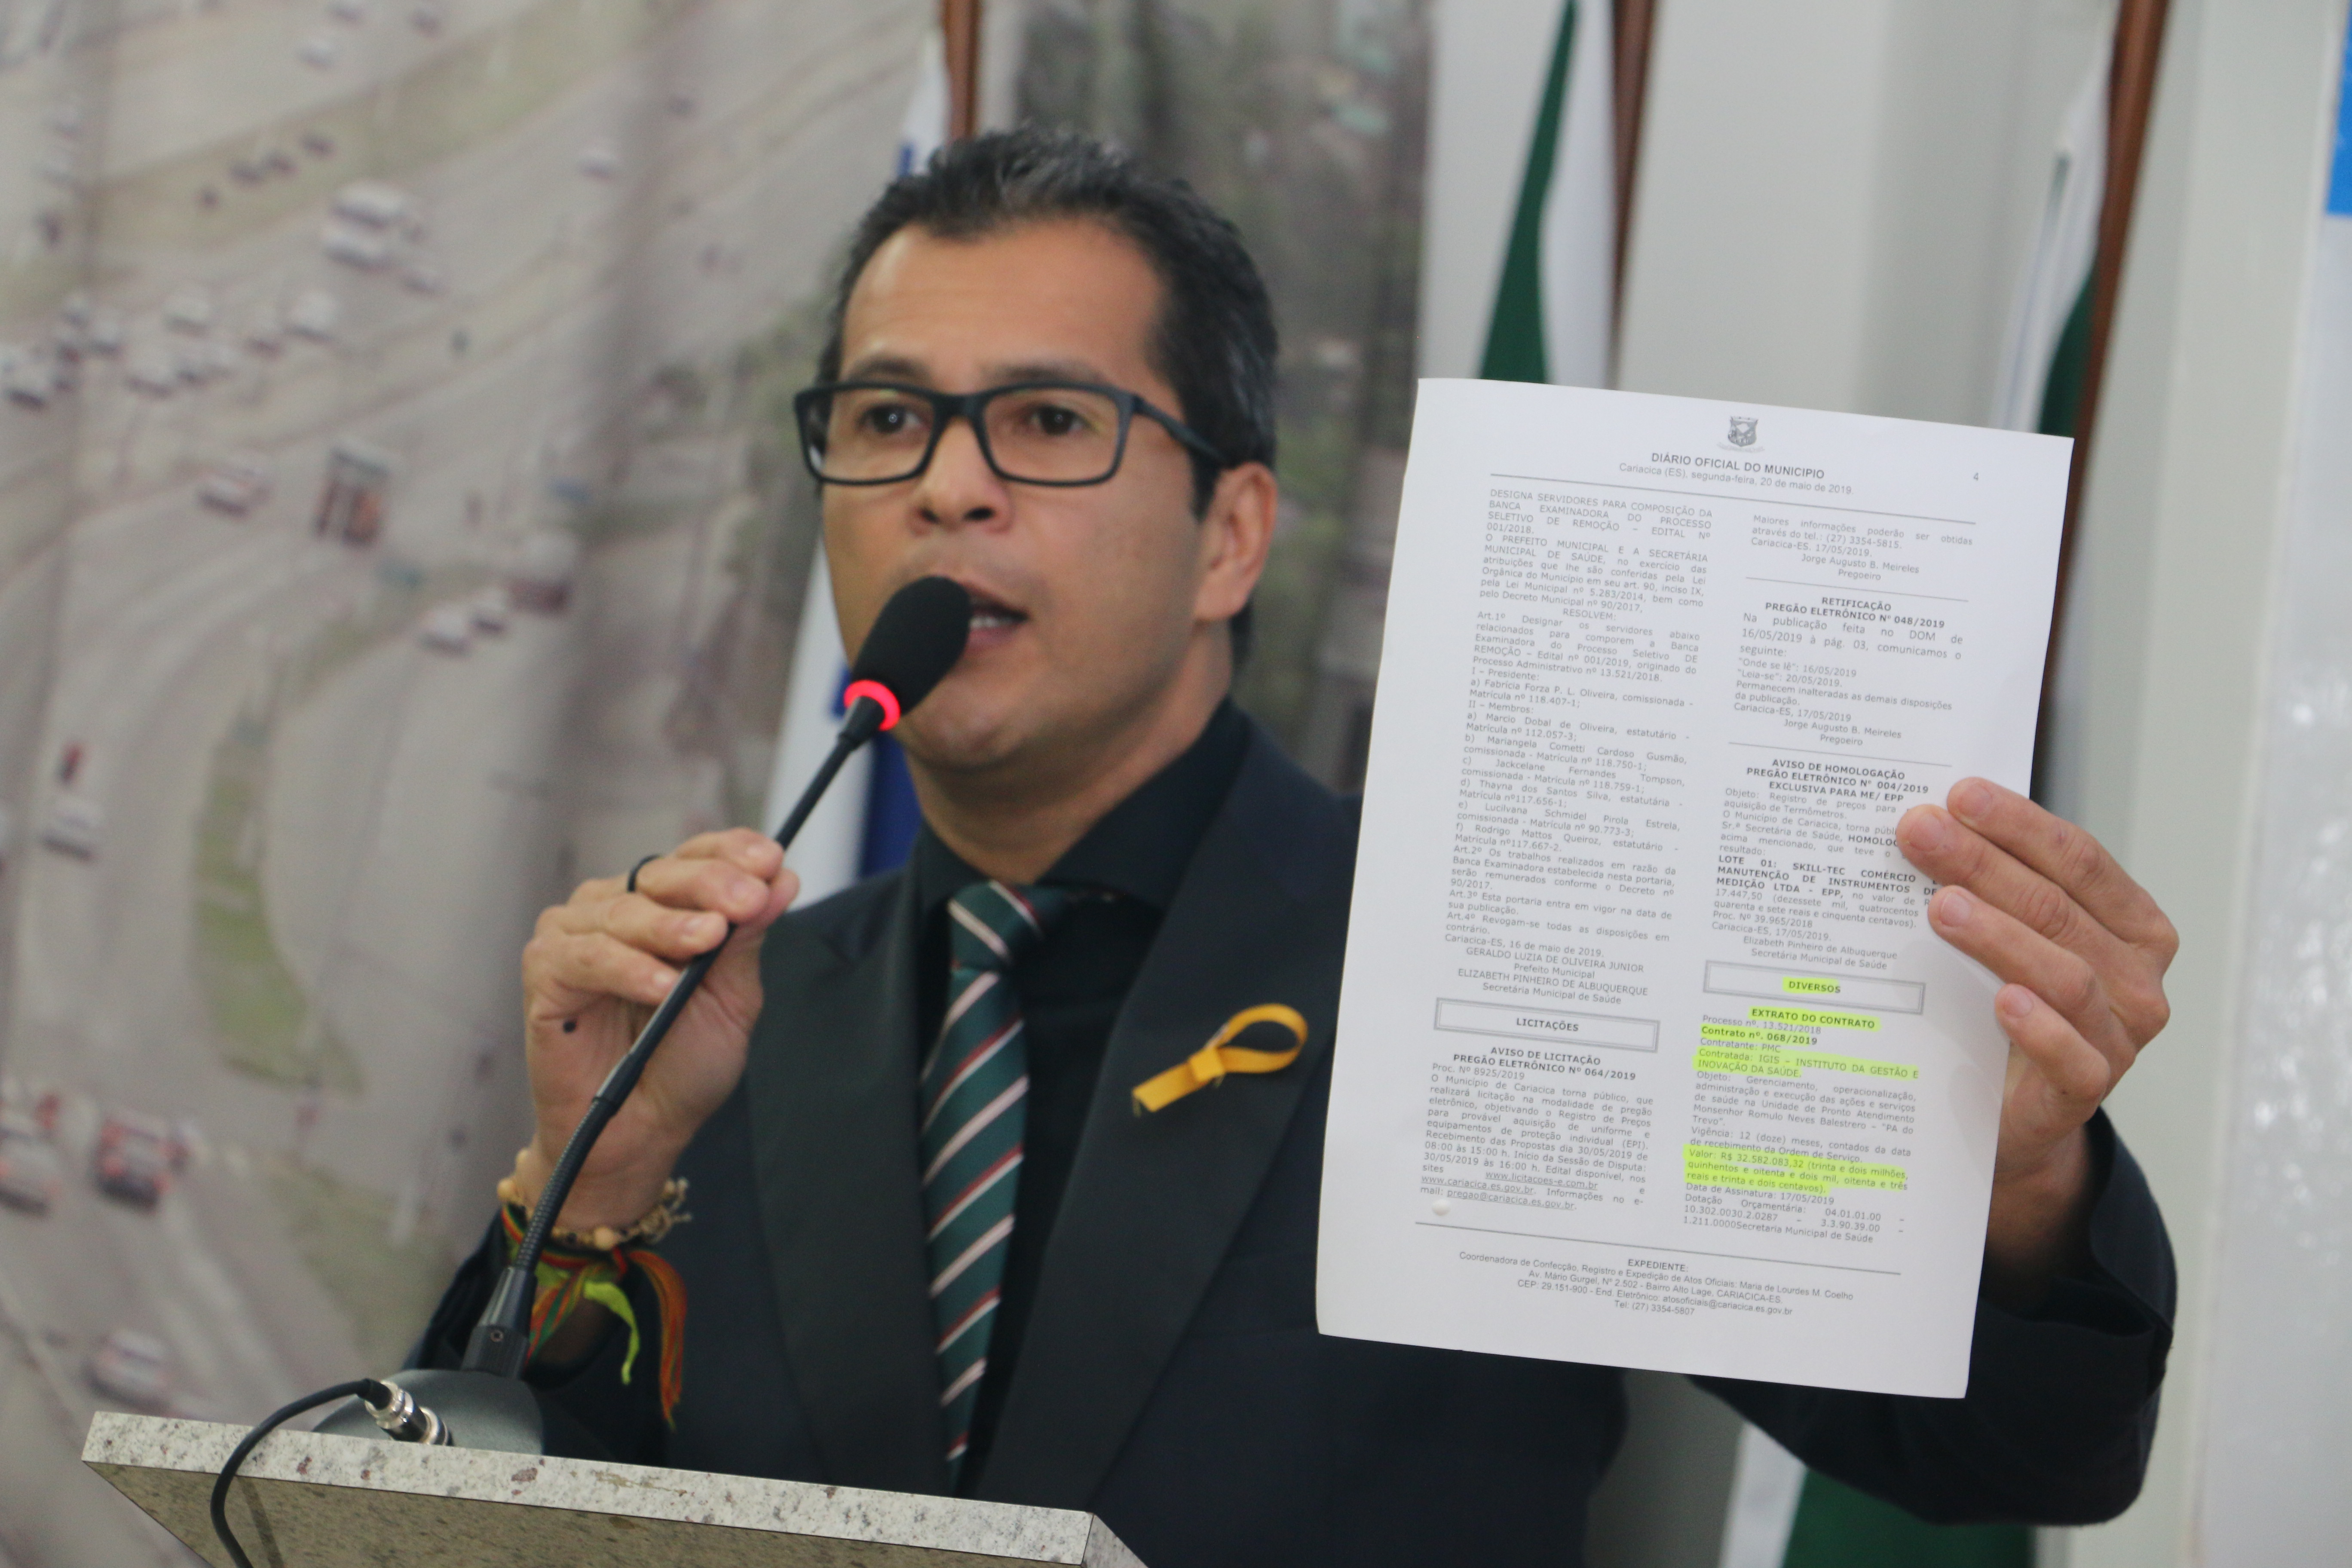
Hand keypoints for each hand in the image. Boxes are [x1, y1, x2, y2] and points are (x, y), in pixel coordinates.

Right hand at [516, 829, 796, 1231]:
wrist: (641, 1131)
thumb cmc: (682, 1064)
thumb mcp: (731, 997)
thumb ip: (747, 938)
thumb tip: (782, 879)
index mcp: (665, 905)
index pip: (696, 856)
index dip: (732, 852)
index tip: (771, 860)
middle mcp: (616, 908)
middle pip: (661, 874)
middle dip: (711, 885)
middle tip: (748, 901)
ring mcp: (575, 935)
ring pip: (624, 912)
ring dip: (670, 926)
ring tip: (707, 941)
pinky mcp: (545, 973)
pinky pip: (587, 958)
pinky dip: (627, 968)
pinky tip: (662, 985)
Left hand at [1896, 779, 2175, 1307]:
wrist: (2006, 1115)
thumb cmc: (2005, 1008)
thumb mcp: (2005, 941)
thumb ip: (1989, 889)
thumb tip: (1922, 823)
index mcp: (2129, 924)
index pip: (2079, 859)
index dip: (2019, 823)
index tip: (1958, 794)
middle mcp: (2136, 976)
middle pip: (2059, 908)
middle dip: (1985, 864)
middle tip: (1920, 833)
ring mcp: (2119, 1036)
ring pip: (2066, 975)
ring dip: (2000, 935)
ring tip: (1941, 907)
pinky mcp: (2086, 1091)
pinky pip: (2073, 1055)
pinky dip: (2039, 1026)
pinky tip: (2002, 999)